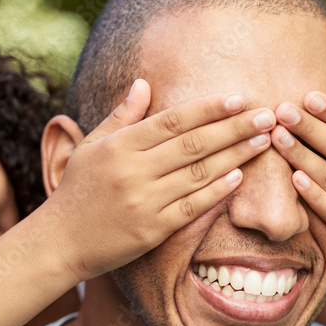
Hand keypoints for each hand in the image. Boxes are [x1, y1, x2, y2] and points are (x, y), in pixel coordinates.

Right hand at [52, 79, 275, 279]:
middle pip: (193, 144)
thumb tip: (143, 84)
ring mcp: (143, 202)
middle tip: (267, 116)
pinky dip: (216, 191)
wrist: (58, 242)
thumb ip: (121, 117)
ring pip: (198, 174)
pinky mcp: (151, 230)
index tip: (239, 98)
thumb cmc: (77, 190)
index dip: (208, 108)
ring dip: (235, 156)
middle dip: (234, 128)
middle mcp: (132, 171)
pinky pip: (191, 208)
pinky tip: (239, 176)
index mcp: (119, 146)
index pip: (172, 121)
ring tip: (263, 141)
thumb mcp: (91, 147)